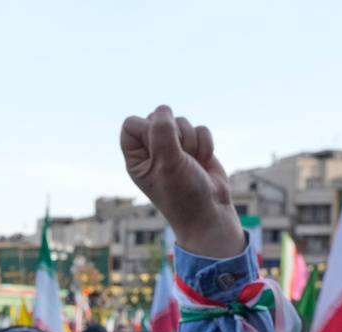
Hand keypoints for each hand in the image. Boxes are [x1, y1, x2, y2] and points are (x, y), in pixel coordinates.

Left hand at [121, 105, 244, 257]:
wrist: (210, 211)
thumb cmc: (182, 193)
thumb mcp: (167, 163)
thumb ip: (162, 133)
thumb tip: (163, 109)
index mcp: (136, 158)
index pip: (131, 124)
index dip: (147, 129)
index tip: (159, 148)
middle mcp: (152, 151)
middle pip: (159, 118)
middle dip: (175, 134)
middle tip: (179, 158)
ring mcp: (174, 148)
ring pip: (182, 121)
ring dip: (192, 142)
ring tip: (192, 163)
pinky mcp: (195, 147)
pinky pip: (200, 129)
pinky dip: (206, 144)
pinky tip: (203, 162)